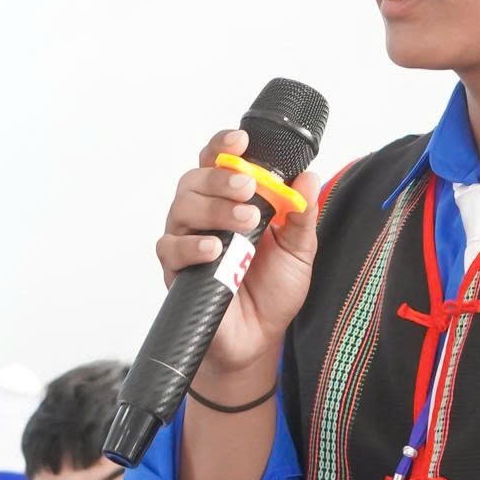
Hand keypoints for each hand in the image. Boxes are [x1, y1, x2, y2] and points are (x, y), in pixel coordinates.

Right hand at [153, 128, 321, 388]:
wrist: (259, 338)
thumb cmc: (274, 289)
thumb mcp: (299, 250)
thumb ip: (303, 214)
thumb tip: (308, 178)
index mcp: (232, 201)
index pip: (219, 161)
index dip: (224, 146)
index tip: (242, 141)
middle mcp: (204, 215)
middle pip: (196, 178)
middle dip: (221, 178)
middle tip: (248, 188)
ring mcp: (187, 240)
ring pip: (182, 207)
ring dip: (214, 209)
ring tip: (245, 222)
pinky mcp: (176, 270)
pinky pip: (170, 247)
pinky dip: (192, 245)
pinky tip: (214, 249)